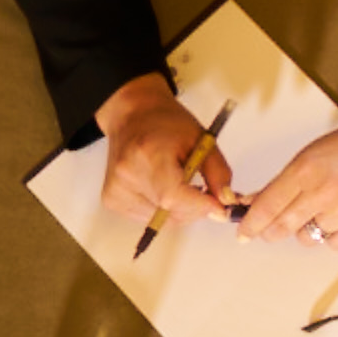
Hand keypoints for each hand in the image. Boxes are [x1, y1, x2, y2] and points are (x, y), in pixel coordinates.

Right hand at [94, 73, 235, 225]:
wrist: (133, 116)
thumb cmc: (168, 123)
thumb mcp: (202, 140)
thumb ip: (218, 173)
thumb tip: (225, 203)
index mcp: (147, 155)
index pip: (172, 196)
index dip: (199, 206)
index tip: (220, 206)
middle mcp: (126, 176)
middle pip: (168, 212)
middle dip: (195, 208)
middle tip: (206, 192)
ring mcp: (115, 191)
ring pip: (159, 220)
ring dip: (180, 210)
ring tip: (183, 184)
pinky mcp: (111, 200)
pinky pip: (146, 218)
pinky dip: (163, 210)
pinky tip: (166, 189)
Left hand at [237, 98, 337, 248]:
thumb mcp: (313, 153)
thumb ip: (285, 180)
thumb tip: (257, 203)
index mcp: (306, 170)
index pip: (266, 207)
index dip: (250, 224)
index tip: (244, 232)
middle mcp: (323, 193)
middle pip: (280, 228)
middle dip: (270, 231)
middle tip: (271, 228)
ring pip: (306, 237)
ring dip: (306, 228)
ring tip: (324, 207)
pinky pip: (331, 243)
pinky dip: (331, 233)